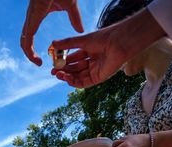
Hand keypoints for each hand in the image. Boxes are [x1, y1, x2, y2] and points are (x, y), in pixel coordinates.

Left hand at [21, 0, 82, 65]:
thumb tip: (80, 30)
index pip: (29, 35)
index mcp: (37, 16)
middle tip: (39, 62)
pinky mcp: (33, 19)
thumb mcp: (70, 6)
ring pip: (24, 42)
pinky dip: (29, 51)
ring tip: (37, 63)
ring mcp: (31, 19)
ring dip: (29, 55)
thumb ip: (75, 18)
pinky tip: (35, 58)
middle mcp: (31, 19)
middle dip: (30, 54)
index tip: (40, 57)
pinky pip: (27, 38)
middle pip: (24, 40)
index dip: (32, 47)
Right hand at [50, 9, 164, 87]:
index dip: (63, 62)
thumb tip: (53, 44)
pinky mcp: (99, 78)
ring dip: (67, 77)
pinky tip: (67, 79)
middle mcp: (92, 62)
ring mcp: (95, 70)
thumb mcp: (82, 41)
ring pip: (78, 77)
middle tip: (53, 72)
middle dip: (63, 71)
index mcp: (89, 52)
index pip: (73, 59)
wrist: (119, 43)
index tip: (53, 64)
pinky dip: (75, 82)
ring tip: (58, 75)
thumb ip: (68, 44)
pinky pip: (84, 83)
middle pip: (74, 69)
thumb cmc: (104, 38)